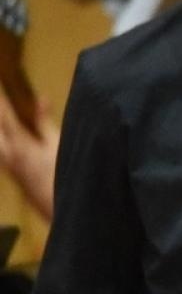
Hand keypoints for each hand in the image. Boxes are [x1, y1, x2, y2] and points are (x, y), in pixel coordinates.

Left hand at [0, 92, 58, 217]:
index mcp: (20, 143)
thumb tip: (41, 99)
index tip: (0, 88)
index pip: (4, 117)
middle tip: (0, 105)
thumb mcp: (58, 144)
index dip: (0, 102)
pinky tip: (6, 138)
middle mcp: (7, 153)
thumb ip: (45, 122)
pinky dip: (1, 140)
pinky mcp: (9, 172)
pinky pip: (0, 152)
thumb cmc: (62, 173)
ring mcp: (6, 164)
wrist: (55, 205)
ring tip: (4, 122)